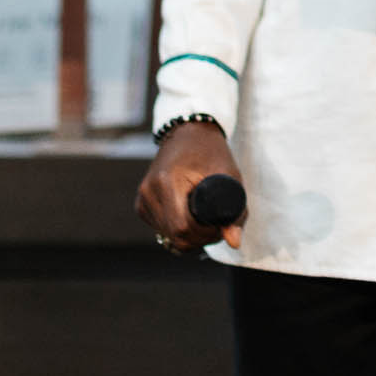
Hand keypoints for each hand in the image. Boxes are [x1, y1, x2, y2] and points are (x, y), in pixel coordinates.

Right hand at [134, 122, 245, 252]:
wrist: (188, 133)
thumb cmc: (211, 152)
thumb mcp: (229, 176)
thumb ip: (234, 210)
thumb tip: (234, 243)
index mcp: (166, 181)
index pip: (182, 227)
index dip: (205, 233)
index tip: (223, 224)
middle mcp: (148, 192)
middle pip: (175, 236)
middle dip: (201, 237)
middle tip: (220, 224)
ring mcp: (142, 199)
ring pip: (169, 236)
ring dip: (191, 236)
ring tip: (209, 218)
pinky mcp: (141, 205)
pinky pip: (162, 229)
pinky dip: (180, 230)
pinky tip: (194, 217)